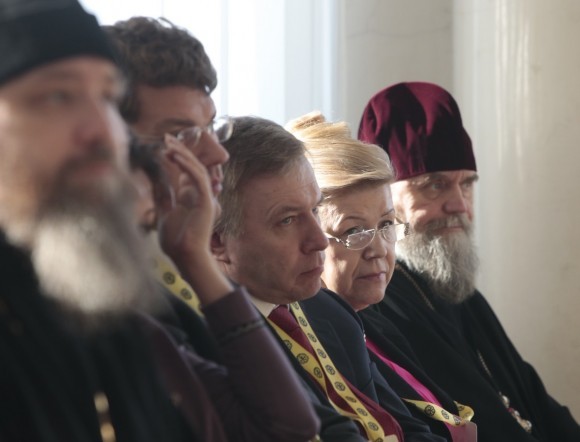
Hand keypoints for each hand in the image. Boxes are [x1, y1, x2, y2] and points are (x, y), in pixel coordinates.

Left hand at [156, 134, 214, 268]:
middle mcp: (199, 194)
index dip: (177, 155)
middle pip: (193, 165)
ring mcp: (204, 197)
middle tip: (168, 137)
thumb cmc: (175, 240)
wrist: (184, 256)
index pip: (186, 170)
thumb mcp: (163, 213)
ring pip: (196, 168)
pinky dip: (187, 165)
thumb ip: (162, 196)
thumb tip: (153, 179)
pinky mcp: (206, 201)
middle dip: (181, 150)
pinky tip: (175, 156)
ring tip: (169, 144)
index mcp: (190, 196)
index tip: (164, 145)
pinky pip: (198, 178)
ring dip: (183, 154)